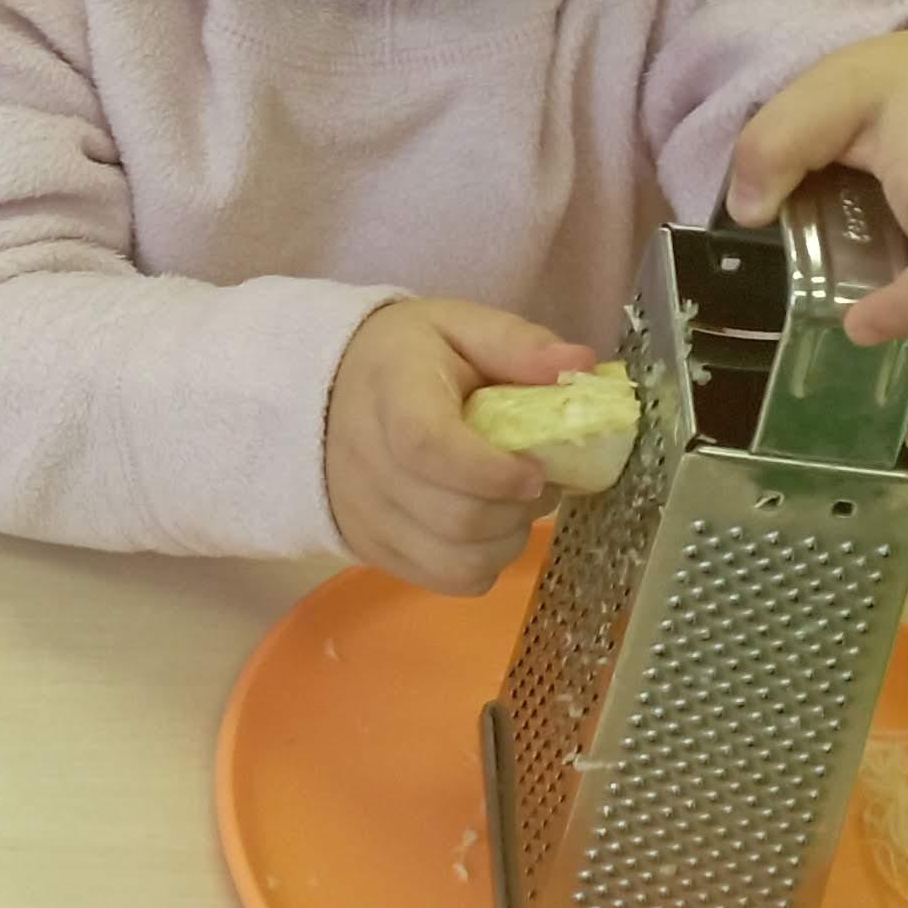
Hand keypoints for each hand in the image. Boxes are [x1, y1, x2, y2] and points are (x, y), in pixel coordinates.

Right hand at [326, 299, 593, 596]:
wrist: (326, 390)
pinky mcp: (370, 547)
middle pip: (454, 517)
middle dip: (518, 508)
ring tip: (513, 504)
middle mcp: (366, 463)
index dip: (493, 471)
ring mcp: (364, 513)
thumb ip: (519, 344)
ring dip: (507, 540)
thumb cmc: (406, 358)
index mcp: (391, 395)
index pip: (428, 448)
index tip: (537, 469)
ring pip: (457, 560)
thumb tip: (581, 365)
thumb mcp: (459, 326)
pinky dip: (483, 564)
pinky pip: (446, 580)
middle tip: (538, 480)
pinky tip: (488, 529)